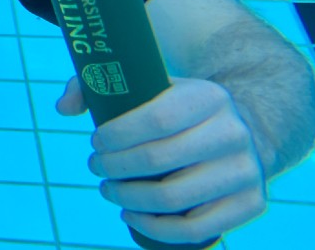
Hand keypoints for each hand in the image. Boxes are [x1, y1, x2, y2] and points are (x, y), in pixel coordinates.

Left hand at [57, 75, 267, 244]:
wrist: (243, 129)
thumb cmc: (178, 108)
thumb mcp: (148, 84)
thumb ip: (96, 85)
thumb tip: (63, 108)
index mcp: (208, 96)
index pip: (155, 119)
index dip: (116, 135)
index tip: (95, 142)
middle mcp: (233, 133)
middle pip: (158, 160)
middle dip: (113, 167)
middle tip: (96, 167)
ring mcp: (246, 172)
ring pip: (172, 198)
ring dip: (127, 198)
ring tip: (109, 189)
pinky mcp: (251, 204)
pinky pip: (195, 229)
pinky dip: (154, 228)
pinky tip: (130, 214)